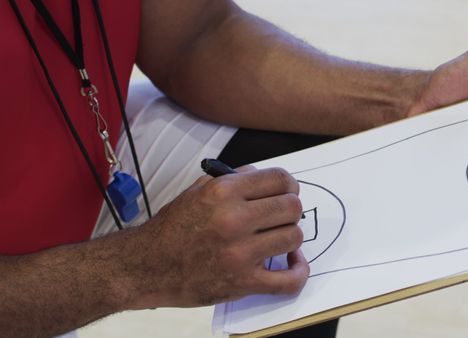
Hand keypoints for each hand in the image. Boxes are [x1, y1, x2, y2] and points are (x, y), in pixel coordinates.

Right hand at [131, 166, 308, 307]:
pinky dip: (299, 272)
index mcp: (224, 192)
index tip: (287, 192)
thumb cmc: (171, 229)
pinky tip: (294, 263)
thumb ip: (234, 180)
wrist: (146, 267)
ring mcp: (240, 253)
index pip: (280, 179)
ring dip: (290, 237)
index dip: (289, 185)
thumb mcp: (197, 191)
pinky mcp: (243, 282)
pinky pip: (288, 280)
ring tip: (277, 238)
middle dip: (290, 210)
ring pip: (294, 237)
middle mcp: (234, 219)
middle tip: (280, 216)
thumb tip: (264, 177)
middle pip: (293, 207)